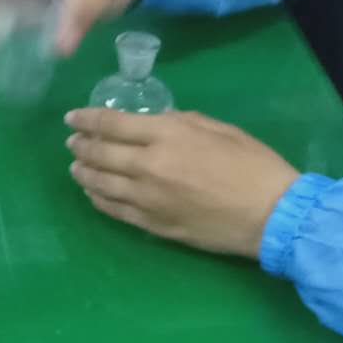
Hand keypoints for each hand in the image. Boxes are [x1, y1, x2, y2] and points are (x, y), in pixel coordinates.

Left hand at [65, 108, 301, 259]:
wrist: (270, 215)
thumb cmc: (253, 165)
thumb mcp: (220, 129)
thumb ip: (182, 122)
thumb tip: (156, 121)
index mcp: (167, 135)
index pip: (112, 124)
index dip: (87, 119)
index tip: (72, 118)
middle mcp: (149, 165)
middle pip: (100, 153)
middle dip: (81, 145)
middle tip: (73, 142)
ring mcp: (147, 199)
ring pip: (101, 184)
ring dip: (83, 172)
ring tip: (76, 167)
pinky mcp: (152, 224)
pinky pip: (114, 210)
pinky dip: (98, 199)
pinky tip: (93, 192)